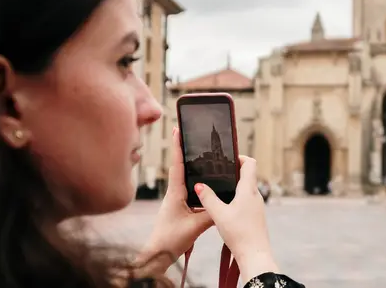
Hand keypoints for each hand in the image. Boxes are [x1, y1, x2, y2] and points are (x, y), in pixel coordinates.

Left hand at [137, 127, 212, 271]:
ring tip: (198, 151)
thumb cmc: (171, 240)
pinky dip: (195, 182)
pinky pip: (188, 190)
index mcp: (175, 193)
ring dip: (190, 164)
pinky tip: (204, 182)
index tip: (178, 128)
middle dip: (184, 149)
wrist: (158, 255)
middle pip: (181, 166)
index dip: (178, 146)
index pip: (178, 165)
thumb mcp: (195, 226)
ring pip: (185, 178)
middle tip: (188, 132)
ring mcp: (176, 200)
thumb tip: (227, 202)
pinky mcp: (179, 208)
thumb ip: (212, 213)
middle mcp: (174, 193)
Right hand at [195, 155, 278, 281]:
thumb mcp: (219, 214)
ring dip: (234, 186)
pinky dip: (236, 198)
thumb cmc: (239, 234)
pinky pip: (246, 200)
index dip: (239, 157)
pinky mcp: (255, 216)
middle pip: (247, 175)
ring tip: (217, 189)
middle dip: (233, 171)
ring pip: (246, 189)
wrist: (255, 255)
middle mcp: (256, 195)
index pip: (250, 163)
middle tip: (217, 172)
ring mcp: (257, 206)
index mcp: (248, 190)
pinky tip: (224, 207)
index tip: (226, 159)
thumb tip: (199, 185)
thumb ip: (208, 198)